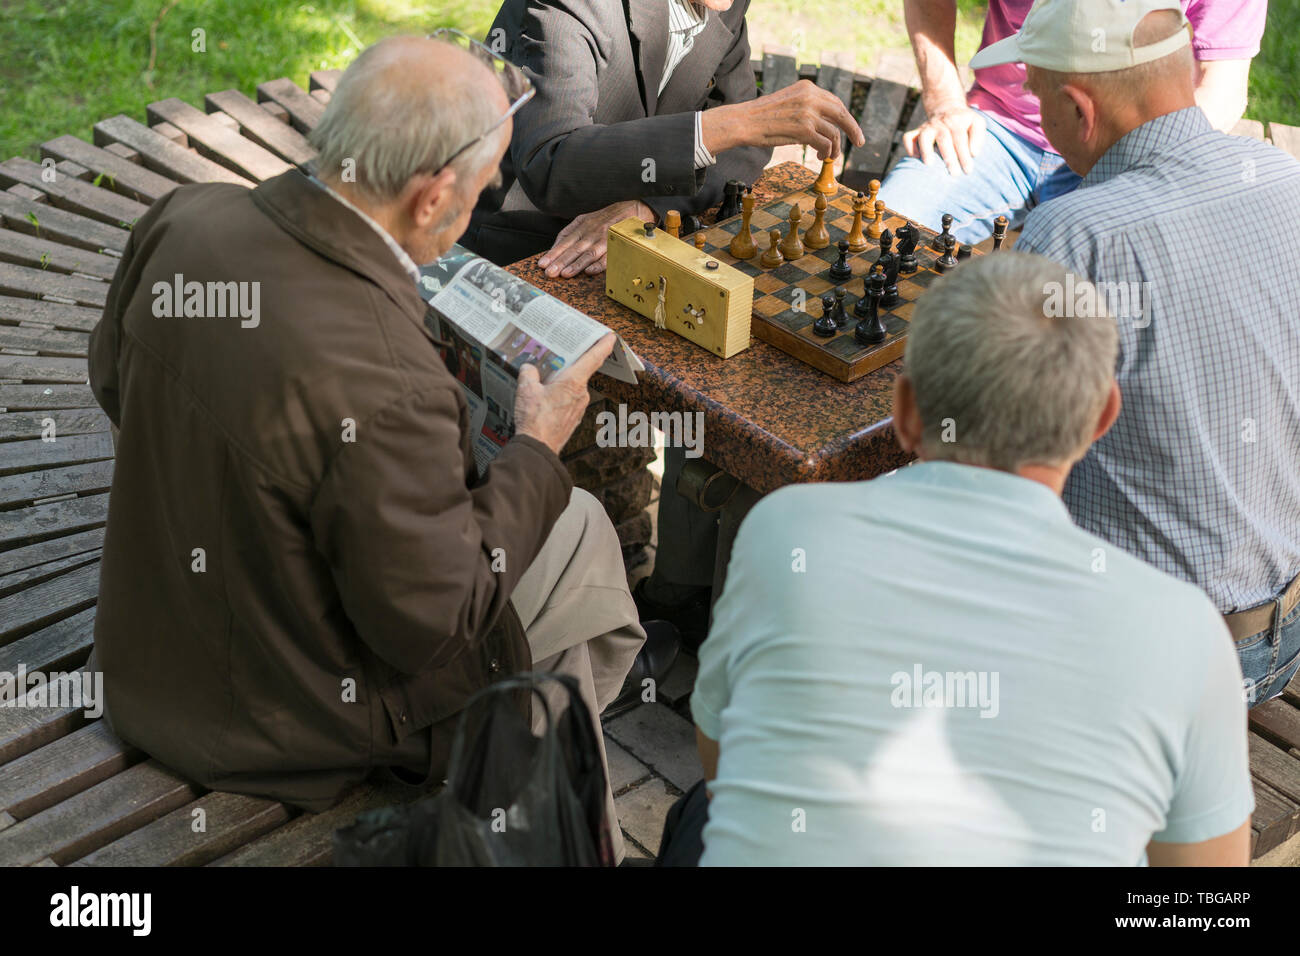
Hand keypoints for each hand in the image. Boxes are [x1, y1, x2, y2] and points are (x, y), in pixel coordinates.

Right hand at [513, 333, 616, 454]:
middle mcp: (581, 394)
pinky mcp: (573, 419)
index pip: (593, 358)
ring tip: (542, 382)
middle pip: (579, 371)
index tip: (610, 336)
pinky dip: (559, 397)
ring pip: (572, 388)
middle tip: (557, 356)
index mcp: (573, 382)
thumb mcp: (526, 389)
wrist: (537, 448)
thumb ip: (529, 373)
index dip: (603, 345)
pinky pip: (568, 401)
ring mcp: (579, 408)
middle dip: (568, 364)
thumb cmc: (535, 419)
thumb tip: (529, 368)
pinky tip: (544, 400)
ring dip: (560, 383)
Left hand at [537, 200, 654, 278]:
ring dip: (576, 264)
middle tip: (549, 272)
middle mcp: (592, 231)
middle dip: (560, 261)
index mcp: (582, 224)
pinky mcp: (617, 244)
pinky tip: (589, 272)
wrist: (634, 208)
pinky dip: (599, 265)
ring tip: (564, 274)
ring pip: (588, 253)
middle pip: (573, 248)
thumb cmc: (607, 217)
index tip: (542, 264)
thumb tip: (556, 247)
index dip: (553, 252)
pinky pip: (607, 256)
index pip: (564, 240)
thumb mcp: (586, 219)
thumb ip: (571, 232)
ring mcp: (605, 238)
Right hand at [702, 80, 864, 159]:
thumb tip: (824, 123)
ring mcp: (808, 113)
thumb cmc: (762, 116)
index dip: (845, 117)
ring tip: (830, 156)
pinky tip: (820, 156)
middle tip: (859, 142)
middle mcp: (811, 97)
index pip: (835, 102)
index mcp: (807, 88)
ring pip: (835, 132)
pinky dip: (826, 152)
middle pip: (842, 114)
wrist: (744, 121)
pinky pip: (826, 144)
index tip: (852, 128)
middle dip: (853, 129)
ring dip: (835, 148)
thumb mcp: (788, 102)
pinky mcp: (804, 130)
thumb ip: (806, 106)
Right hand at [902, 104, 985, 175]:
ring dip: (926, 150)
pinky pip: (908, 138)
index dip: (964, 154)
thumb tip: (973, 153)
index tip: (968, 170)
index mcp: (957, 121)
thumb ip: (978, 137)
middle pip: (944, 138)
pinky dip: (910, 147)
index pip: (960, 138)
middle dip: (949, 157)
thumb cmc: (964, 123)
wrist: (947, 109)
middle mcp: (941, 123)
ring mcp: (927, 127)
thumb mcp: (976, 123)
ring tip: (929, 165)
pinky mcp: (916, 132)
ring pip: (924, 136)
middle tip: (954, 173)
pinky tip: (917, 158)